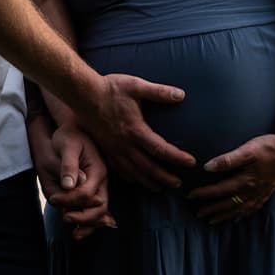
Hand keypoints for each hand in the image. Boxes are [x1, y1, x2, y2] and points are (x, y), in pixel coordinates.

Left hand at [26, 118, 113, 237]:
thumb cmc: (68, 135)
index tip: (53, 198)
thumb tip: (68, 185)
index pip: (87, 194)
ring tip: (74, 234)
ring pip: (100, 212)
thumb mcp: (66, 145)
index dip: (70, 199)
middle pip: (99, 207)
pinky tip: (78, 232)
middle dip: (82, 216)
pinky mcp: (93, 189)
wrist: (74, 128)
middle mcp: (102, 180)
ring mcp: (99, 186)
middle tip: (64, 217)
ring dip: (88, 224)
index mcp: (98, 170)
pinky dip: (90, 223)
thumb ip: (68, 165)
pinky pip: (96, 210)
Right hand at [85, 74, 193, 188]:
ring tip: (159, 189)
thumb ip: (159, 92)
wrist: (83, 93)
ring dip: (147, 181)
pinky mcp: (104, 148)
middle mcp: (124, 144)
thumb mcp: (136, 86)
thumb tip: (181, 95)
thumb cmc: (110, 88)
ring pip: (132, 172)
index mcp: (135, 130)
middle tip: (178, 185)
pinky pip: (118, 168)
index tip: (191, 163)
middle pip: (148, 167)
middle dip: (164, 177)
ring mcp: (113, 148)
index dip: (177, 157)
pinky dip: (129, 177)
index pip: (160, 149)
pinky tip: (134, 180)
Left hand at [187, 132, 274, 224]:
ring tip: (211, 221)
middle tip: (197, 214)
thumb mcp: (248, 150)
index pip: (219, 190)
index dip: (204, 193)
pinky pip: (251, 209)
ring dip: (224, 216)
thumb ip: (228, 160)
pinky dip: (241, 215)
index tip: (190, 195)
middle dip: (211, 209)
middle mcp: (252, 191)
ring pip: (238, 210)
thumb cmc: (269, 147)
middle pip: (227, 204)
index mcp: (245, 181)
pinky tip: (236, 218)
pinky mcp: (266, 193)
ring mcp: (260, 194)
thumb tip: (207, 167)